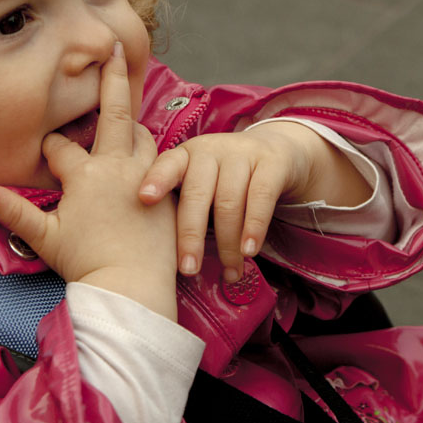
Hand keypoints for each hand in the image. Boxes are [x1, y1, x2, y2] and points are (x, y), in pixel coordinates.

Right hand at [0, 44, 177, 318]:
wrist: (132, 287)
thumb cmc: (86, 264)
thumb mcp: (45, 237)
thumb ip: (14, 211)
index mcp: (85, 175)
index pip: (61, 148)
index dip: (51, 149)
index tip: (47, 153)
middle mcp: (118, 167)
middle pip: (114, 113)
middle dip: (110, 79)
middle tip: (111, 48)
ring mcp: (146, 175)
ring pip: (140, 134)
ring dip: (130, 121)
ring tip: (124, 107)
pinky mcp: (168, 190)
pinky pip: (163, 159)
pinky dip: (151, 150)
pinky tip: (147, 147)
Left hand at [137, 121, 368, 281]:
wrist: (277, 152)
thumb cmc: (227, 179)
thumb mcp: (202, 182)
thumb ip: (181, 204)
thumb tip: (157, 256)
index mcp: (186, 155)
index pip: (168, 165)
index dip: (156, 180)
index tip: (144, 199)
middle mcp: (211, 150)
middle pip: (197, 194)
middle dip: (191, 236)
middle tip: (188, 270)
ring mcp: (242, 154)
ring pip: (229, 202)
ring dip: (228, 244)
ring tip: (229, 273)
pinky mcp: (272, 163)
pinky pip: (260, 198)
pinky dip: (254, 227)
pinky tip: (249, 251)